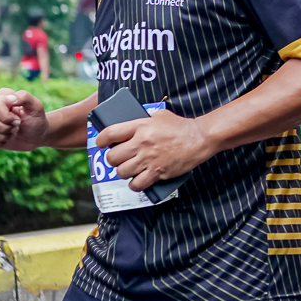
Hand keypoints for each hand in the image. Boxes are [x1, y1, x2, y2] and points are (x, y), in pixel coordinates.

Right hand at [0, 88, 48, 150]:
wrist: (36, 135)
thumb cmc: (36, 119)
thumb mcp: (36, 107)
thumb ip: (25, 97)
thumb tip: (9, 98)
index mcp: (3, 96)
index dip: (6, 117)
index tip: (18, 121)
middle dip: (5, 127)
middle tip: (16, 127)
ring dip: (2, 136)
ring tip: (13, 133)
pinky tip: (6, 140)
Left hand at [96, 109, 211, 191]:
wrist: (200, 138)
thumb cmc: (180, 126)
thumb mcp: (159, 116)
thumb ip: (143, 121)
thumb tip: (129, 127)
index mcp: (140, 126)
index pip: (110, 133)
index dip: (100, 140)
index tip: (101, 143)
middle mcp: (142, 143)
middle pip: (112, 157)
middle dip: (112, 159)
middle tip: (118, 158)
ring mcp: (149, 159)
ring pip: (122, 172)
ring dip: (123, 172)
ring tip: (129, 169)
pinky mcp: (158, 172)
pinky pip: (137, 184)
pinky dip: (135, 184)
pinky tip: (138, 180)